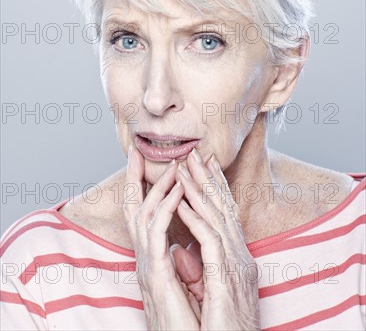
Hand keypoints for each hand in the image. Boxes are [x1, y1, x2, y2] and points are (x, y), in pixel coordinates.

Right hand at [122, 145, 199, 329]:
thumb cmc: (188, 325)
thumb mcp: (186, 288)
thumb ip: (182, 264)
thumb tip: (181, 246)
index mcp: (152, 260)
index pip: (145, 216)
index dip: (144, 189)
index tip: (146, 164)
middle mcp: (145, 259)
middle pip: (135, 209)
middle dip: (135, 178)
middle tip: (136, 150)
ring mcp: (147, 266)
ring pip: (144, 215)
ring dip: (157, 187)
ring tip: (169, 164)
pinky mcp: (155, 274)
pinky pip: (157, 233)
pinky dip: (166, 208)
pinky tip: (176, 191)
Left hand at [174, 149, 260, 330]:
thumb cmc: (224, 330)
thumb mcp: (210, 294)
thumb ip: (198, 269)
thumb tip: (181, 250)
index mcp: (236, 260)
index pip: (224, 216)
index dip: (214, 189)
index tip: (203, 167)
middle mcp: (240, 258)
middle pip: (223, 209)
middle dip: (208, 179)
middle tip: (196, 153)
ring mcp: (237, 266)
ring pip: (216, 218)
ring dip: (198, 190)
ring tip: (183, 167)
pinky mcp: (227, 279)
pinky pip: (210, 241)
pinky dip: (195, 219)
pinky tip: (183, 202)